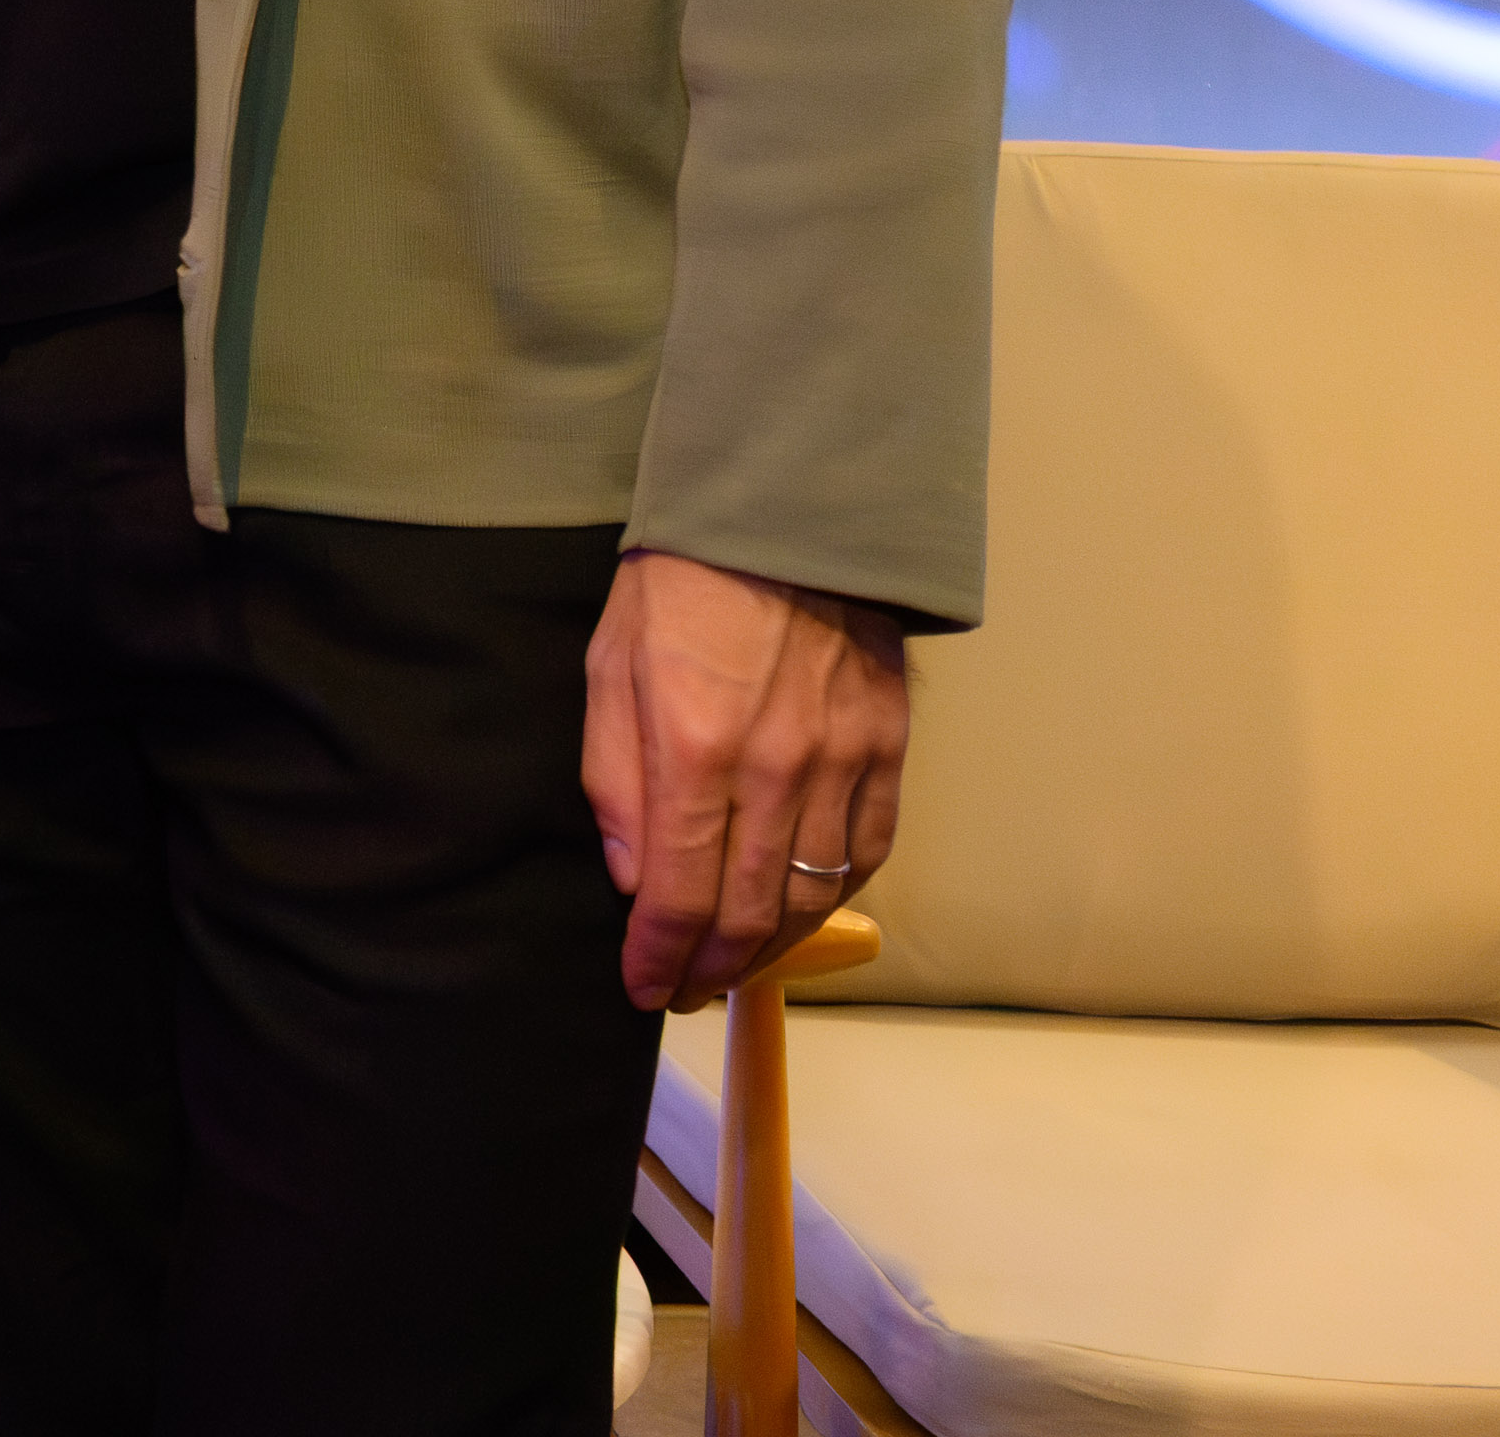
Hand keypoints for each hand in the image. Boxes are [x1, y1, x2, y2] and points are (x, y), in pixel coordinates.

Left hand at [581, 547, 909, 1008]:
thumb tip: (631, 878)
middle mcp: (775, 769)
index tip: (642, 986)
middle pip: (745, 910)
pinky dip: (833, 896)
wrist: (786, 510)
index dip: (657, 956)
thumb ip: (614, 777)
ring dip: (769, 947)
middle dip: (707, 967)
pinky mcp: (887, 748)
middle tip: (681, 990)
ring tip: (732, 966)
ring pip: (811, 895)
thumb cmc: (681, 580)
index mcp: (696, 748)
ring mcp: (842, 762)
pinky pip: (866, 851)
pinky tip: (800, 911)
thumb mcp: (611, 665)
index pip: (677, 893)